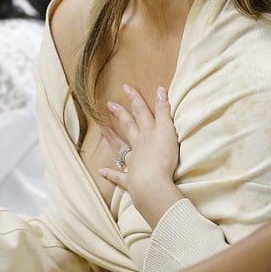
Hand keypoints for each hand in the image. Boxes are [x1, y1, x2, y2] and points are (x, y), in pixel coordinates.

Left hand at [99, 85, 183, 226]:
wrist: (152, 183)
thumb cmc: (163, 157)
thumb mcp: (168, 131)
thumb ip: (164, 111)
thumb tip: (160, 90)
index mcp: (148, 133)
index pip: (141, 112)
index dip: (135, 99)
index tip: (126, 87)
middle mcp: (138, 145)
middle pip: (129, 127)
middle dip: (121, 114)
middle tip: (110, 104)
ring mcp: (133, 162)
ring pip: (121, 148)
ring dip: (112, 139)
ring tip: (103, 131)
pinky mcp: (131, 180)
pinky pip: (119, 176)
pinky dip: (111, 174)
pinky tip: (102, 172)